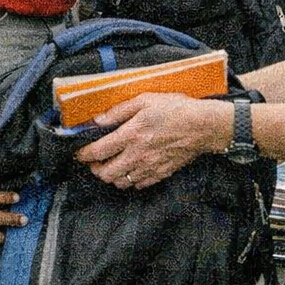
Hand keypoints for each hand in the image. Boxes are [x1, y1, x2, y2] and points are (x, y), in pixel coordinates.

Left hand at [76, 93, 223, 189]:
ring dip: (111, 176)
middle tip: (95, 161)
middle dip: (95, 168)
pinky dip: (130, 180)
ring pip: (120, 182)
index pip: (98, 152)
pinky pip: (138, 185)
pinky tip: (131, 169)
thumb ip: (119, 111)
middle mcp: (137, 155)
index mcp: (131, 135)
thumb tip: (98, 120)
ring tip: (112, 166)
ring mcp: (149, 167)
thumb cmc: (176, 109)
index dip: (84, 154)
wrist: (204, 126)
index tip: (80, 153)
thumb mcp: (146, 100)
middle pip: (105, 173)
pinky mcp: (160, 174)